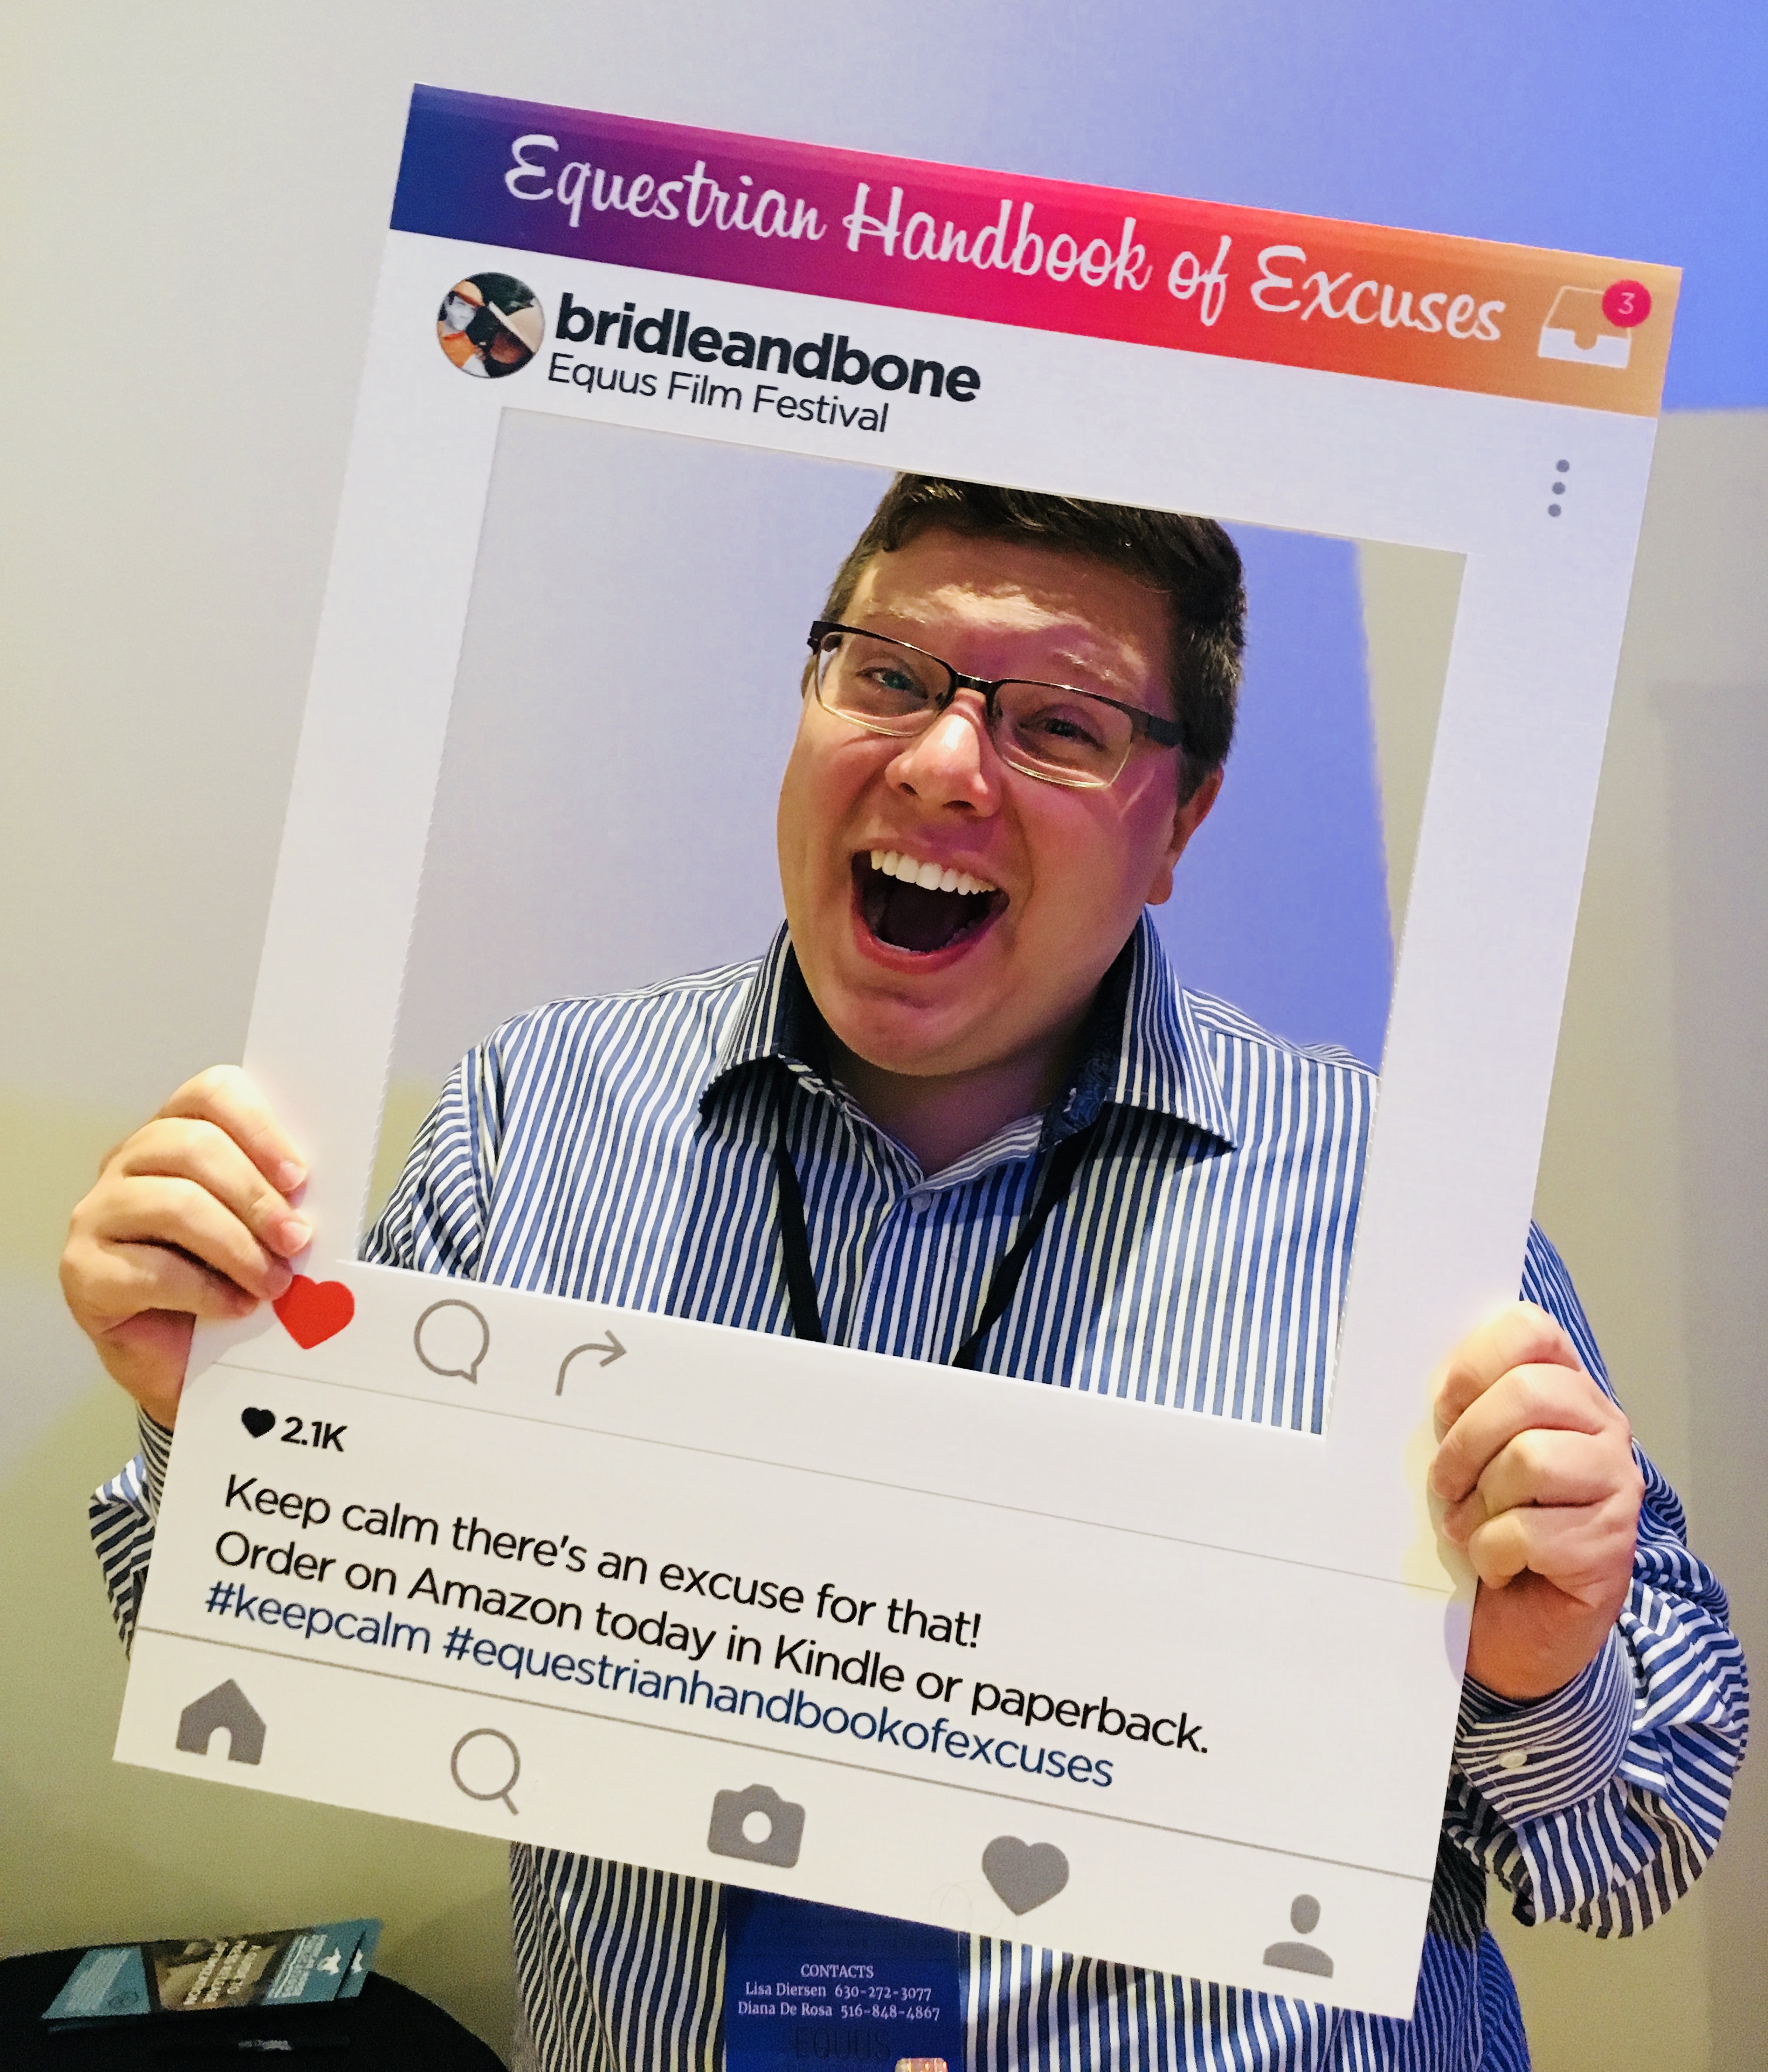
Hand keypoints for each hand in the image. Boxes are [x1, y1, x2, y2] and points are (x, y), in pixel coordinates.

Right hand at [60, 1068, 308, 1429]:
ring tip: (274, 1284)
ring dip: (237, 1246)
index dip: (260, 1126)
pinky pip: (149, 1269)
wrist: (189, 1363)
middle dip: (256, 1196)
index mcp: (176, 1133)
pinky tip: (235, 1308)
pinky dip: (205, 1291)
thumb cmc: (231, 1280)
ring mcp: (98, 1214)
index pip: (212, 1093)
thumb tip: (317, 1198)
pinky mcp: (82, 1271)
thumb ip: (283, 1199)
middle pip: (195, 1146)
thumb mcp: (266, 1231)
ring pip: (174, 1204)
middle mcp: (127, 1162)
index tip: (300, 1176)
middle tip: (298, 1240)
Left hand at [1429, 1303, 1643, 1700]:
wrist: (1515, 1624)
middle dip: (1465, 1442)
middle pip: (1528, 1393)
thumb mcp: (1461, 1452)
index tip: (1442, 1410)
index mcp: (1564, 1387)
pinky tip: (1498, 1564)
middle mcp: (1603, 1427)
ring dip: (1479, 1502)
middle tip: (1445, 1484)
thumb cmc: (1482, 1524)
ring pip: (1531, 1459)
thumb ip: (1456, 1406)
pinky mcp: (1612, 1546)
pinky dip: (1493, 1552)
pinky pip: (1530, 1531)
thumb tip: (1395, 1365)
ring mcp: (1617, 1484)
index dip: (1471, 1365)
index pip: (1529, 1330)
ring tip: (1471, 1526)